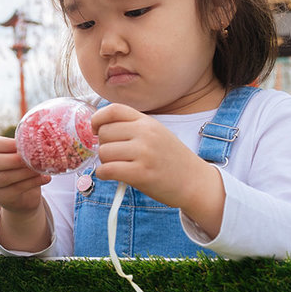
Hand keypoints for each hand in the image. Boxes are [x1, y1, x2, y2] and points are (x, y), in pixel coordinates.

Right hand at [0, 135, 50, 250]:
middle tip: (34, 157)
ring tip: (42, 168)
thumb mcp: (21, 156)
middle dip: (15, 159)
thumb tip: (43, 138)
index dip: (9, 143)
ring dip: (26, 172)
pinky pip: (16, 189)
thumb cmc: (22, 169)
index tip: (27, 143)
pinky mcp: (1, 198)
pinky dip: (33, 182)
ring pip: (5, 177)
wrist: (23, 197)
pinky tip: (45, 178)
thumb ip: (25, 148)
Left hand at [91, 104, 217, 214]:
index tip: (95, 130)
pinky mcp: (140, 173)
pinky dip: (103, 174)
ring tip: (118, 166)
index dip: (97, 119)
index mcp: (147, 122)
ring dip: (104, 162)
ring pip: (103, 152)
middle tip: (115, 155)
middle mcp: (145, 133)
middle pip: (104, 132)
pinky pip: (106, 170)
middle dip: (103, 145)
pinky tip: (112, 176)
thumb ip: (132, 127)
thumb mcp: (156, 133)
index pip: (113, 110)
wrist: (194, 181)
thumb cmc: (171, 159)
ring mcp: (143, 153)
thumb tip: (98, 128)